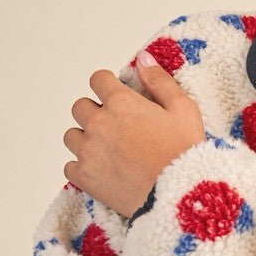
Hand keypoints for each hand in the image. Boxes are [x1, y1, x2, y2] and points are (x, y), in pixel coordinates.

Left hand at [63, 51, 205, 218]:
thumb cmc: (185, 153)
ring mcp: (88, 151)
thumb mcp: (183, 109)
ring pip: (72, 136)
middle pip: (80, 107)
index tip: (118, 97)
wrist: (178, 197)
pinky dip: (82, 167)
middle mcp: (98, 123)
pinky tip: (103, 171)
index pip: (97, 79)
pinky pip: (70, 166)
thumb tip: (142, 58)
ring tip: (108, 151)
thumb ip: (160, 80)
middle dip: (95, 112)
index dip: (108, 86)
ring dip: (85, 139)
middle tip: (117, 127)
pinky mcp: (85, 178)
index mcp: (121, 102)